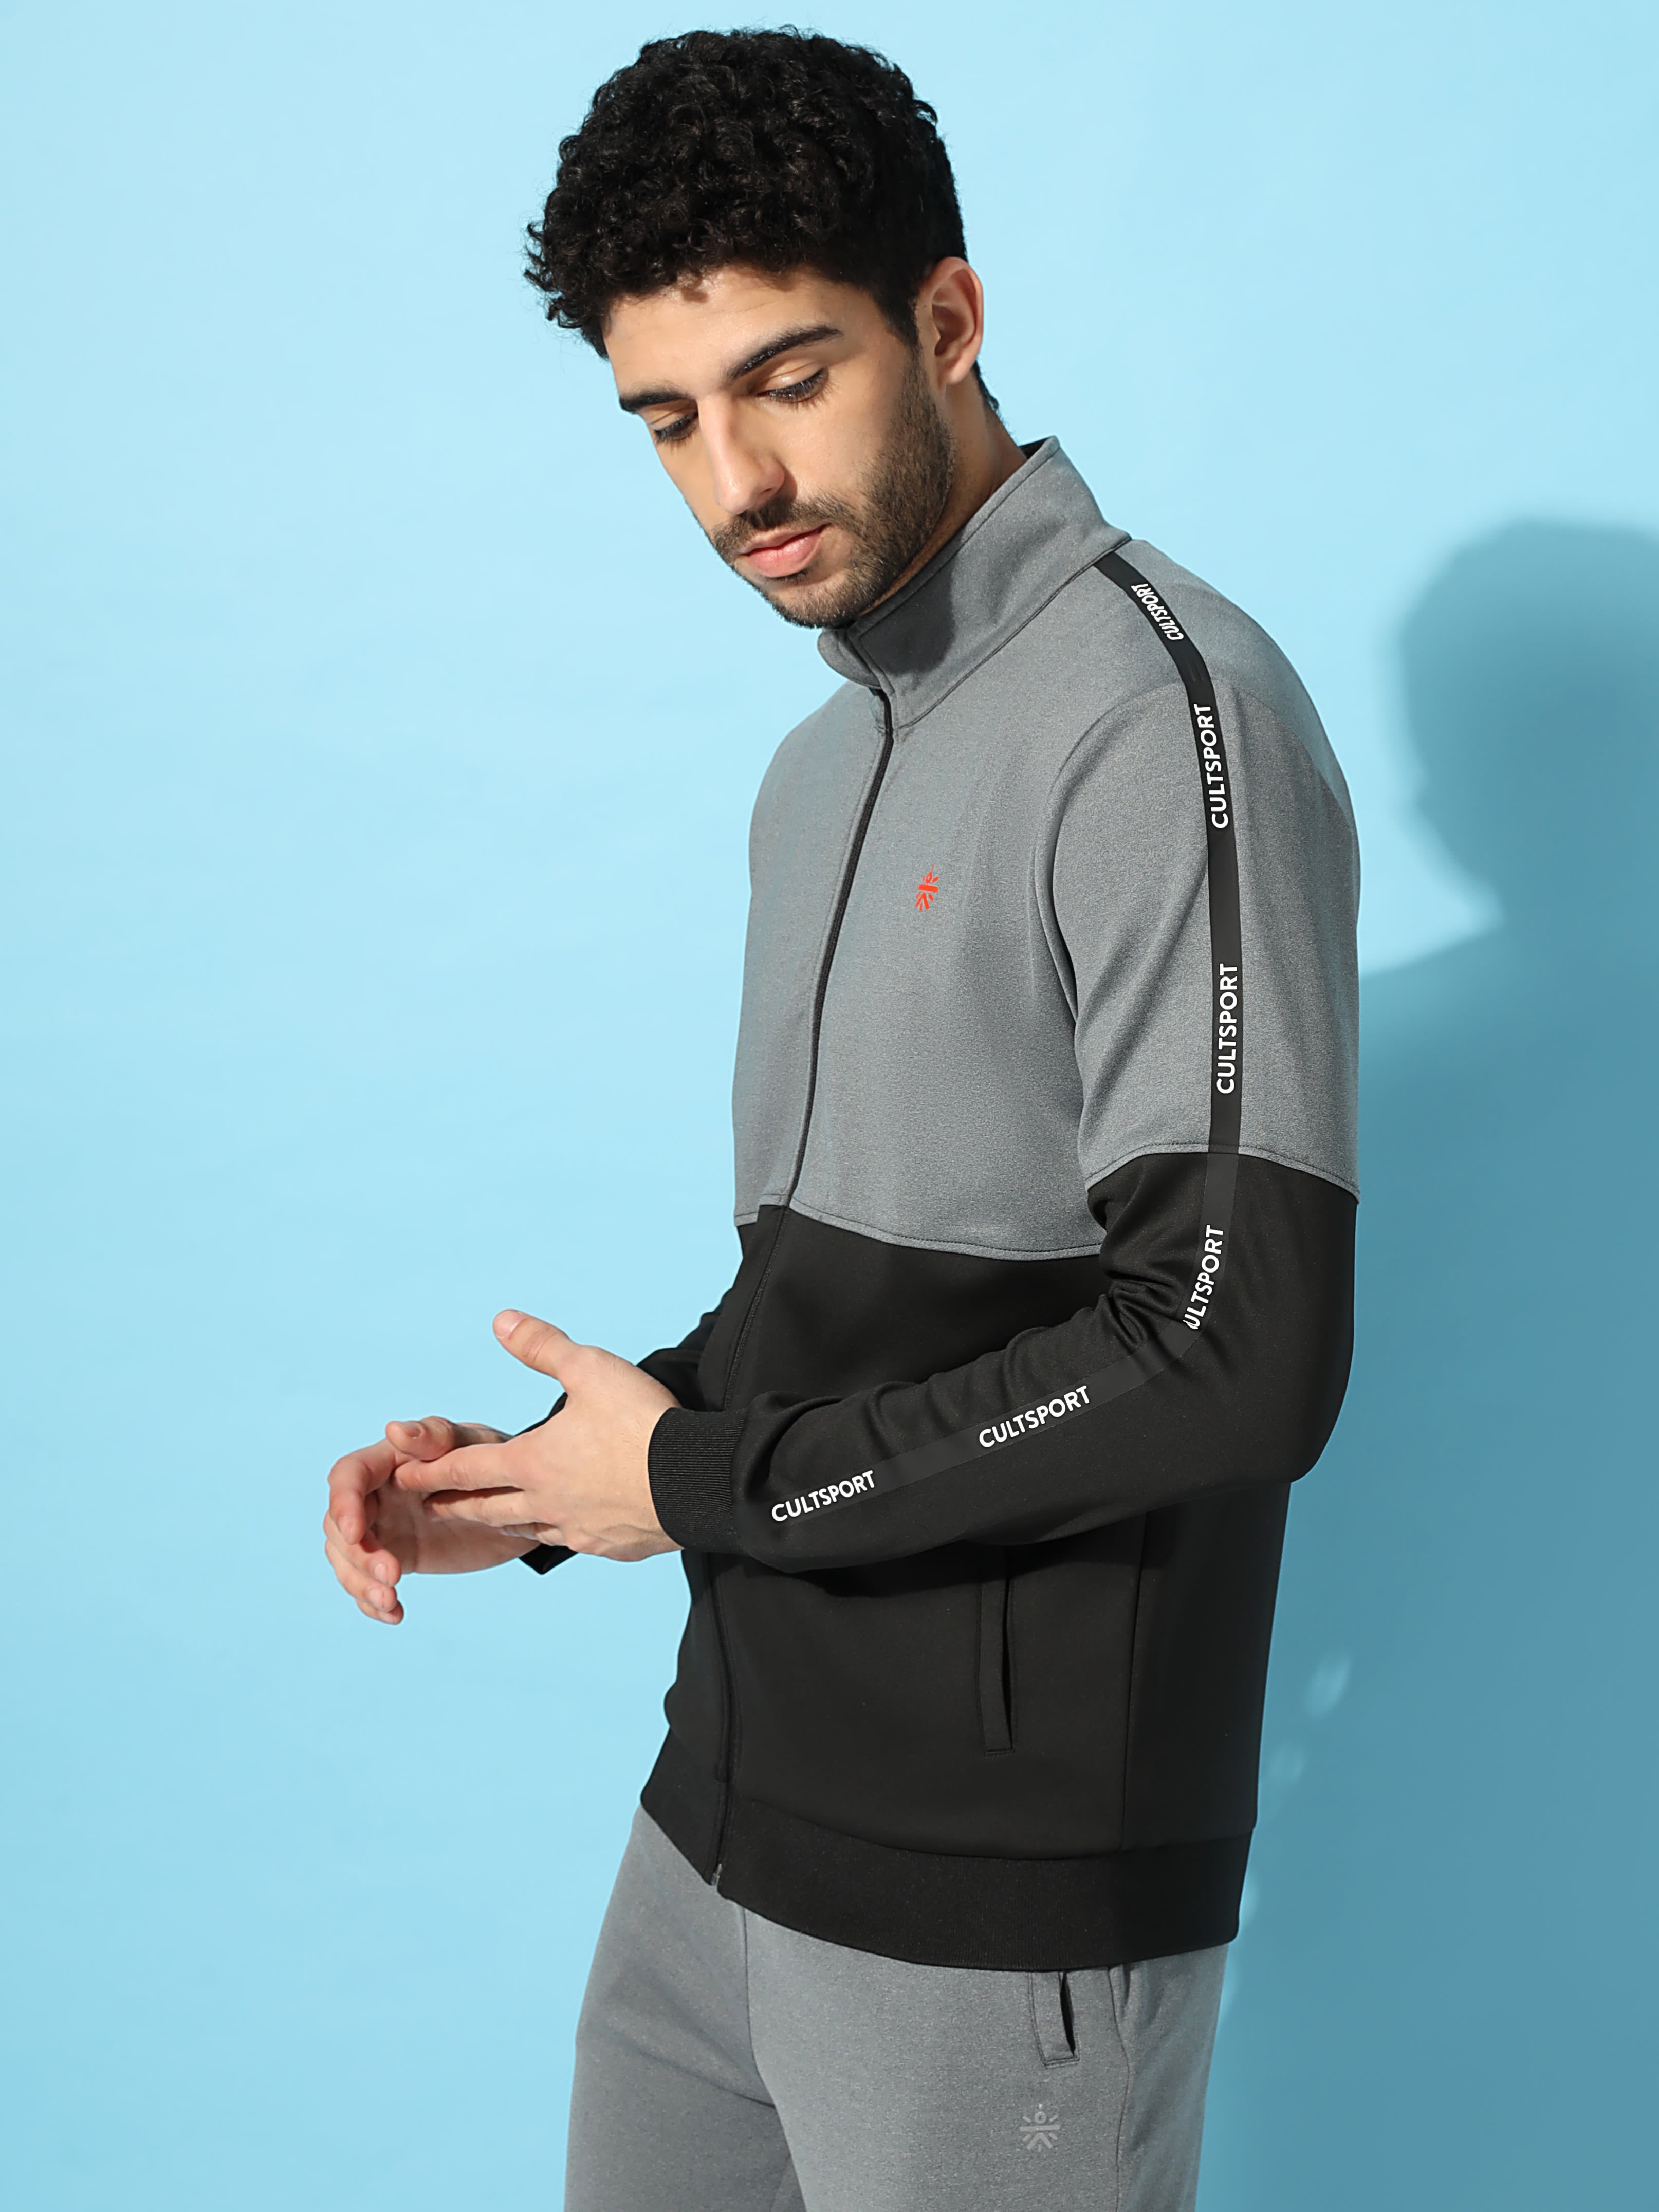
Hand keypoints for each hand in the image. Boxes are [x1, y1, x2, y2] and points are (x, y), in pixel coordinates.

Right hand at [323, 1417, 536, 1625]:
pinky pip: (369, 1581)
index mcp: (389, 1460)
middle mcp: (378, 1493)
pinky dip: (372, 1602)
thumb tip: (393, 1429)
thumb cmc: (496, 1458)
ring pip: (346, 1558)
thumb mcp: (474, 1444)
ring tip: (391, 1601)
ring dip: (360, 1583)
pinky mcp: (397, 1556)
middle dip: (357, 1555)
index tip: (356, 1534)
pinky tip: (395, 1614)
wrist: (523, 1501)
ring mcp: (384, 1527)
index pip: (347, 1477)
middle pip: (339, 1524)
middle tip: (393, 1576)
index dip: (343, 1504)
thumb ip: (435, 1437)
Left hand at [399, 1311, 679, 1562]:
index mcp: (533, 1461)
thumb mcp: (590, 1369)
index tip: (402, 1476)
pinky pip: (571, 1540)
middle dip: (453, 1504)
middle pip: (485, 1507)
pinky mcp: (609, 1545)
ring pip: (524, 1529)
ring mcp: (576, 1528)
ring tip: (489, 1518)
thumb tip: (501, 1321)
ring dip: (499, 1521)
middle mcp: (545, 1502)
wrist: (697, 1481)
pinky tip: (563, 1527)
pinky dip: (555, 1532)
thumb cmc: (642, 1422)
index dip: (431, 1470)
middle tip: (430, 1505)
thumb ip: (543, 1347)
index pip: (466, 1468)